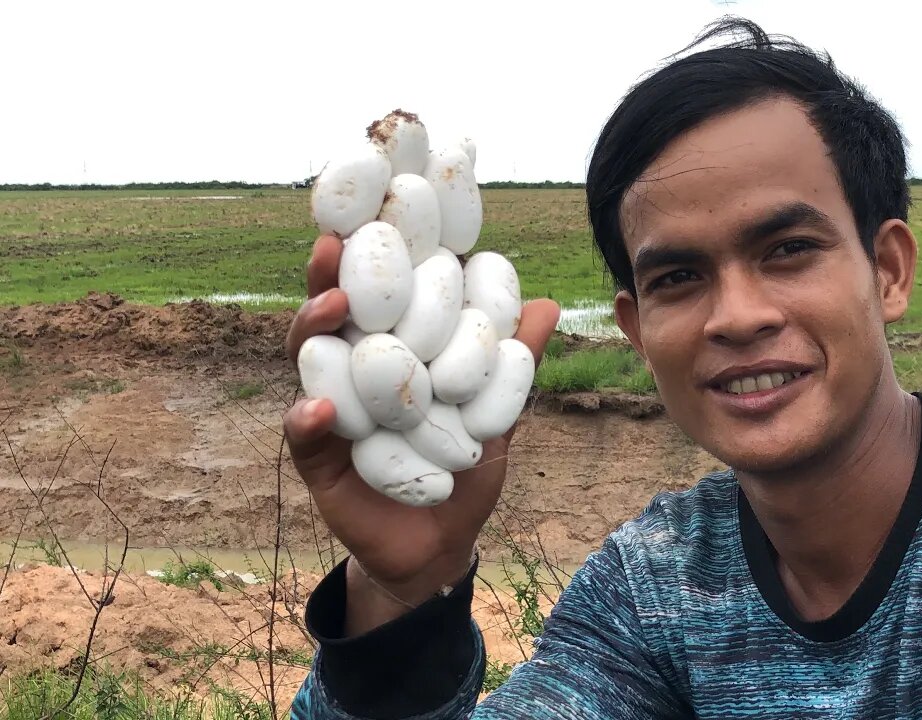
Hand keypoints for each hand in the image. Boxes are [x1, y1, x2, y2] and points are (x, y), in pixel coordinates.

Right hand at [283, 235, 559, 628]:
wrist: (441, 542)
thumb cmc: (464, 462)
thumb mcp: (497, 410)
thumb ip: (514, 362)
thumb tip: (549, 304)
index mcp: (395, 349)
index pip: (381, 293)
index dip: (376, 253)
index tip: (383, 210)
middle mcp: (355, 370)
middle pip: (333, 312)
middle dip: (330, 273)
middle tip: (334, 241)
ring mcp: (331, 410)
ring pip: (309, 360)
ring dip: (313, 328)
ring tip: (331, 305)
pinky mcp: (318, 460)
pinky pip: (303, 434)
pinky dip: (308, 419)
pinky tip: (318, 408)